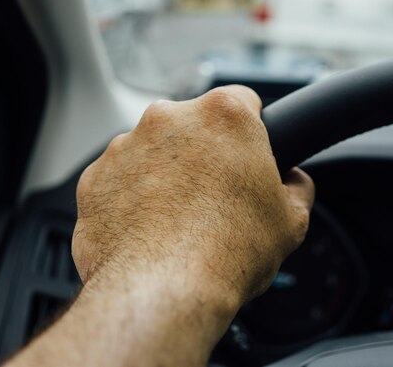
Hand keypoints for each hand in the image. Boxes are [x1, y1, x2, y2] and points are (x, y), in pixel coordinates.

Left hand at [72, 85, 314, 302]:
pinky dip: (134, 195)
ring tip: (182, 217)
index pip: (244, 100)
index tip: (248, 152)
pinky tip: (152, 228)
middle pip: (195, 124)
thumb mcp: (292, 220)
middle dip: (206, 151)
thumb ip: (297, 187)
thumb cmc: (228, 252)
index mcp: (224, 115)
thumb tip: (292, 182)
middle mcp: (170, 118)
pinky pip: (122, 178)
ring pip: (156, 149)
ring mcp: (126, 145)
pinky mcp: (96, 177)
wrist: (163, 292)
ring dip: (168, 172)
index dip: (251, 129)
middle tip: (217, 193)